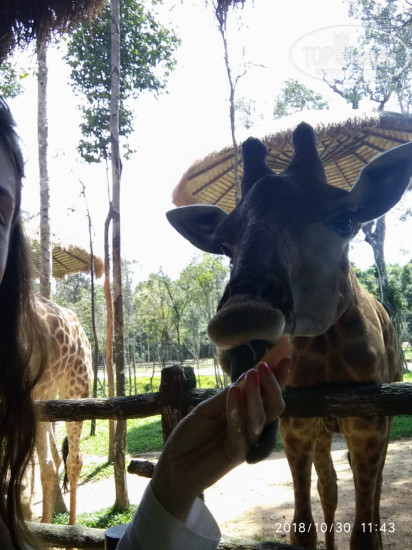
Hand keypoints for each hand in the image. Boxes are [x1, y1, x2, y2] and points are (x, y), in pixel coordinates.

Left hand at [151, 353, 290, 521]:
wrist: (173, 465)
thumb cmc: (190, 436)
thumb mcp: (206, 409)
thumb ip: (226, 397)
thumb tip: (247, 375)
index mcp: (244, 412)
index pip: (266, 392)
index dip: (278, 374)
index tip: (286, 351)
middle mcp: (250, 426)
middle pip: (274, 405)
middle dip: (274, 383)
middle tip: (265, 365)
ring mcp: (245, 440)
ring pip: (262, 416)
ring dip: (256, 393)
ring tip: (252, 374)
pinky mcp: (236, 453)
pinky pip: (241, 429)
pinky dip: (237, 409)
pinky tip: (234, 392)